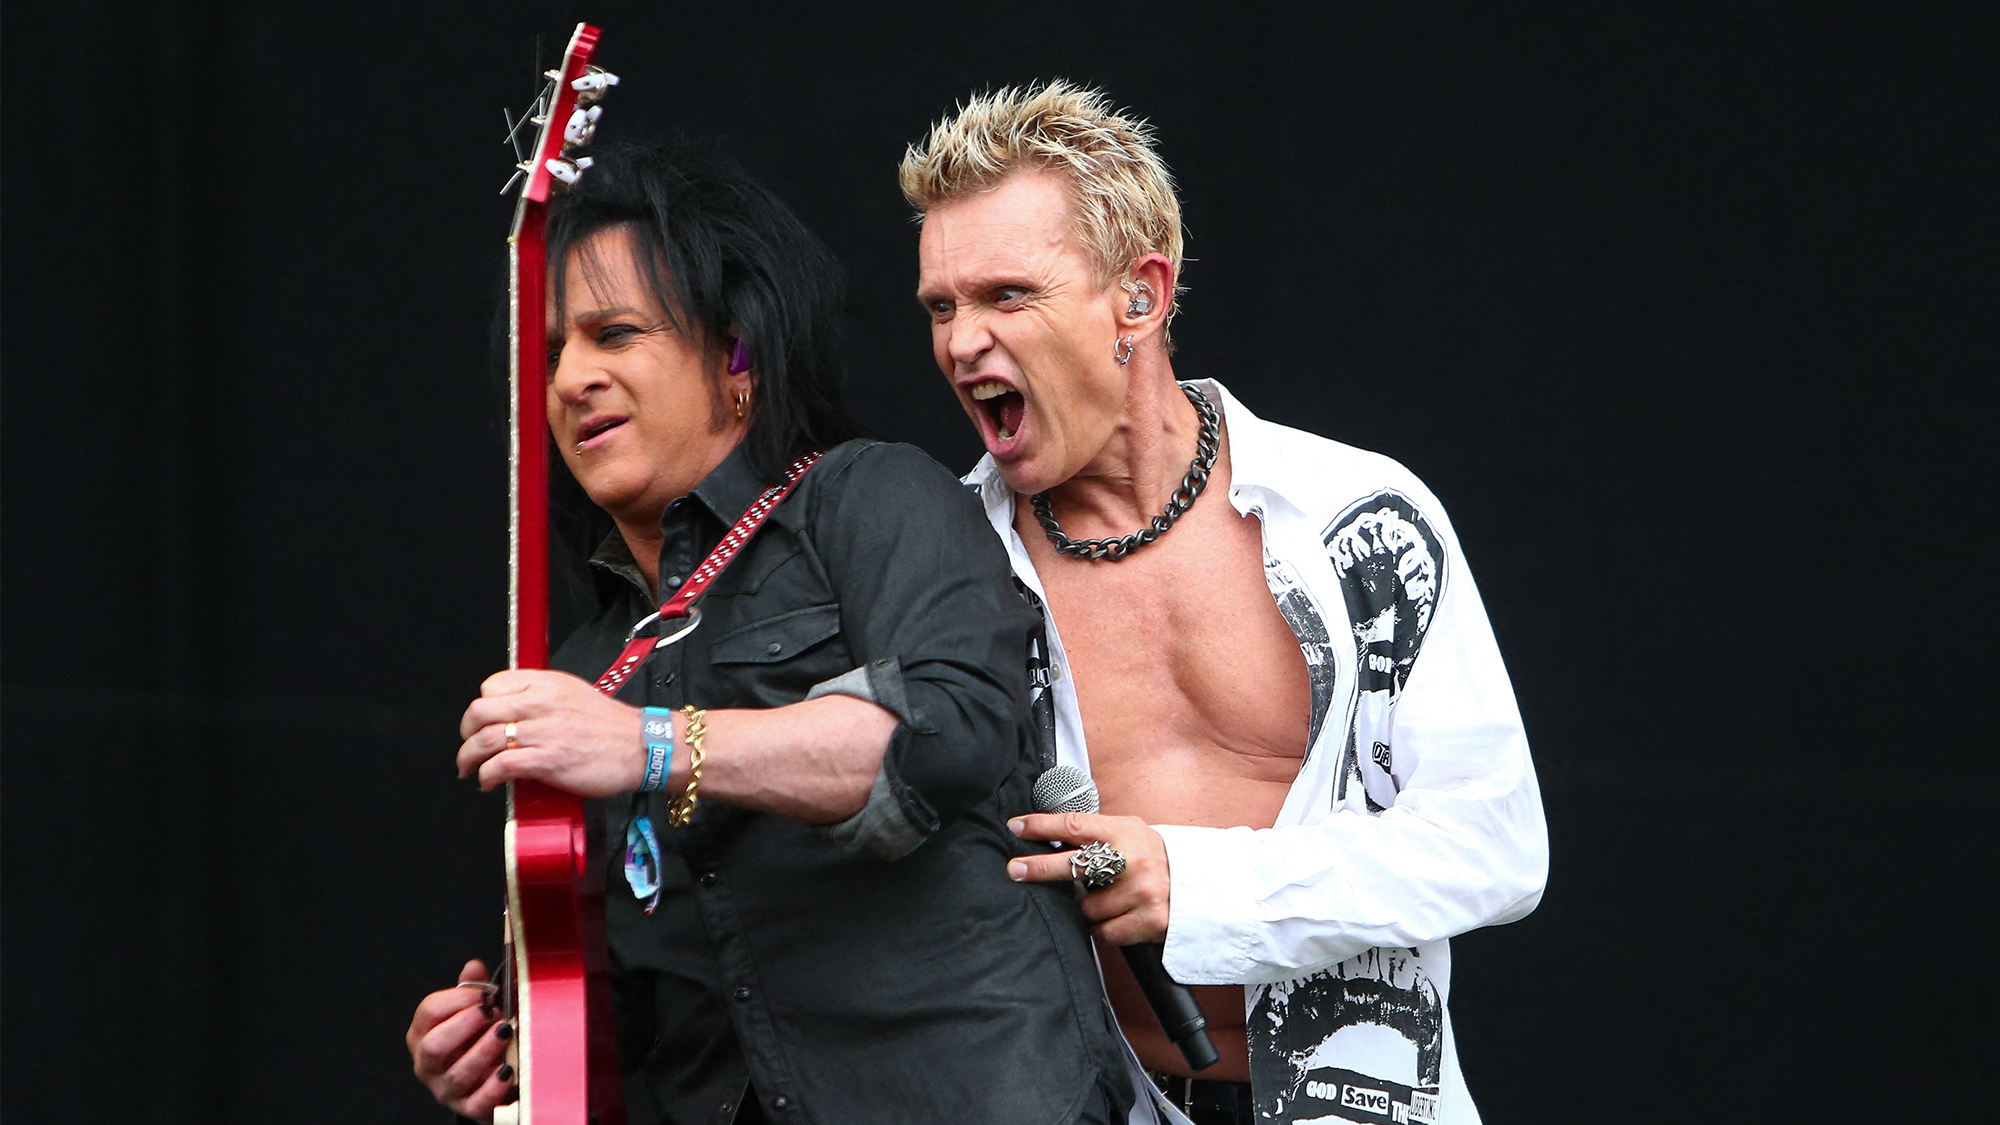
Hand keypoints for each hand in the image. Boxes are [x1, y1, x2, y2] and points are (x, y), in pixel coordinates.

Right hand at [406, 959, 514, 1121]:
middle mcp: (428, 1064)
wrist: (484, 1082)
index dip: (458, 999)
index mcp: (423, 1034)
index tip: (485, 993)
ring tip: (506, 1033)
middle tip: (493, 1013)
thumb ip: (473, 989)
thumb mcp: (472, 1012)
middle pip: (434, 1045)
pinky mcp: (467, 1108)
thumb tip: (474, 966)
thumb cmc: (475, 1040)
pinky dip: (494, 1087)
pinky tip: (509, 1070)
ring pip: (458, 1074)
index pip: (429, 1011)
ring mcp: (445, 1089)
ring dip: (484, 1050)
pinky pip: (477, 1102)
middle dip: (466, 1025)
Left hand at [457, 669, 643, 795]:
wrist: (641, 746)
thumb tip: (515, 712)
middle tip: (470, 747)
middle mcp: (540, 704)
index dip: (483, 705)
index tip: (484, 721)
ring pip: (483, 740)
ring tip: (470, 770)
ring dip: (468, 759)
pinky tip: (489, 783)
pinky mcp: (547, 760)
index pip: (492, 685)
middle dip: (466, 733)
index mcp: (546, 684)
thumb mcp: (574, 693)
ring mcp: (543, 732)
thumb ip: (543, 697)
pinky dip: (487, 777)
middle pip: (479, 711)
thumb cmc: (612, 726)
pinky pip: (500, 765)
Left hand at [1007, 812, 1169, 944]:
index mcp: (1125, 833)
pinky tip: (1120, 915)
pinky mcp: (1149, 920)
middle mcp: (1134, 861)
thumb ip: (1098, 834)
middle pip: (1074, 865)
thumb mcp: (1130, 833)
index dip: (1042, 826)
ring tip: (1112, 898)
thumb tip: (1050, 836)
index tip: (1017, 827)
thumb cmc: (1154, 857)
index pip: (1075, 825)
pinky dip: (1105, 927)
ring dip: (1090, 907)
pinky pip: (1104, 931)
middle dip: (1038, 868)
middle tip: (1014, 869)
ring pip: (1087, 907)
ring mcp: (1142, 892)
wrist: (1200, 887)